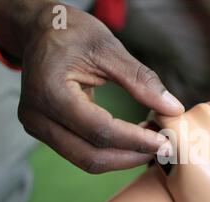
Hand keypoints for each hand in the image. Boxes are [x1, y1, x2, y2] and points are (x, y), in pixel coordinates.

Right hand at [0, 1, 182, 172]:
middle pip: (91, 156)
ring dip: (124, 157)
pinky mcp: (46, 132)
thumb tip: (173, 108)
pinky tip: (134, 140)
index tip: (165, 142)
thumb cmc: (71, 34)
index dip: (136, 141)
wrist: (40, 32)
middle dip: (132, 156)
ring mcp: (37, 127)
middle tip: (164, 148)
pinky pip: (82, 152)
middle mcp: (36, 116)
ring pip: (87, 161)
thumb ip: (140, 80)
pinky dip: (112, 152)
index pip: (99, 130)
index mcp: (49, 91)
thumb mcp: (108, 48)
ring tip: (152, 142)